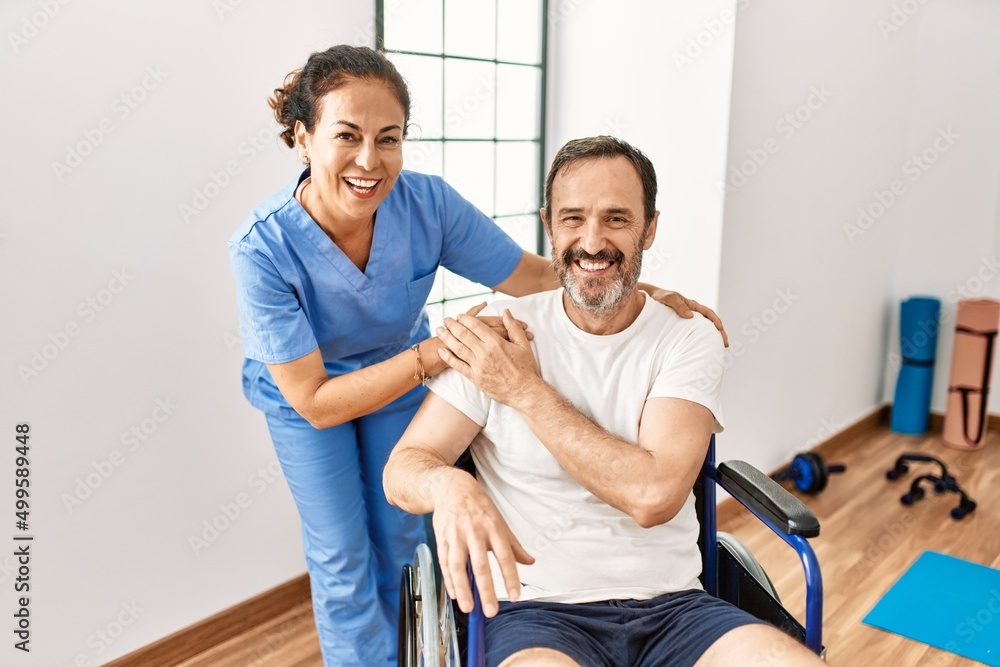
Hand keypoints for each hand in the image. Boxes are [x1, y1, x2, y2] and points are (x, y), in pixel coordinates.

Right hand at [433, 472, 533, 616]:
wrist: (452, 488)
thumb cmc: (479, 507)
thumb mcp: (500, 522)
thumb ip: (514, 545)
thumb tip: (530, 562)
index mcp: (494, 528)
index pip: (505, 556)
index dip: (511, 577)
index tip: (516, 595)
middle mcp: (475, 533)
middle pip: (481, 565)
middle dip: (486, 590)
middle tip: (491, 611)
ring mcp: (457, 536)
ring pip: (458, 566)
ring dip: (463, 588)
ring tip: (468, 607)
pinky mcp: (442, 539)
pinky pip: (445, 563)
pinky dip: (449, 580)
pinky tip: (454, 593)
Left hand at [436, 308, 540, 406]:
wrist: (524, 391)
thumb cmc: (525, 368)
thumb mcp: (523, 344)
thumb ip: (512, 327)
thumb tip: (505, 312)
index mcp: (496, 342)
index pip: (476, 326)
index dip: (466, 319)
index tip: (460, 316)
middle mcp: (484, 352)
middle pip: (464, 334)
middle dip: (453, 325)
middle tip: (446, 319)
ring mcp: (478, 365)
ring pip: (458, 348)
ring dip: (447, 338)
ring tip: (439, 330)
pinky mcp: (475, 377)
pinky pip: (458, 366)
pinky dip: (448, 358)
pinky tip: (441, 351)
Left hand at [648, 290, 728, 346]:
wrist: (649, 301)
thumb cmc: (659, 298)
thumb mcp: (668, 298)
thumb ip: (679, 305)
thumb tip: (690, 316)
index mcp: (691, 305)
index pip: (708, 312)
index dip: (715, 321)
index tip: (720, 329)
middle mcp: (692, 313)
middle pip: (709, 323)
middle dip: (719, 333)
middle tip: (725, 344)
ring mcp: (688, 320)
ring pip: (703, 329)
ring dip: (711, 338)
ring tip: (717, 349)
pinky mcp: (682, 327)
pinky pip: (693, 333)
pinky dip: (699, 340)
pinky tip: (700, 348)